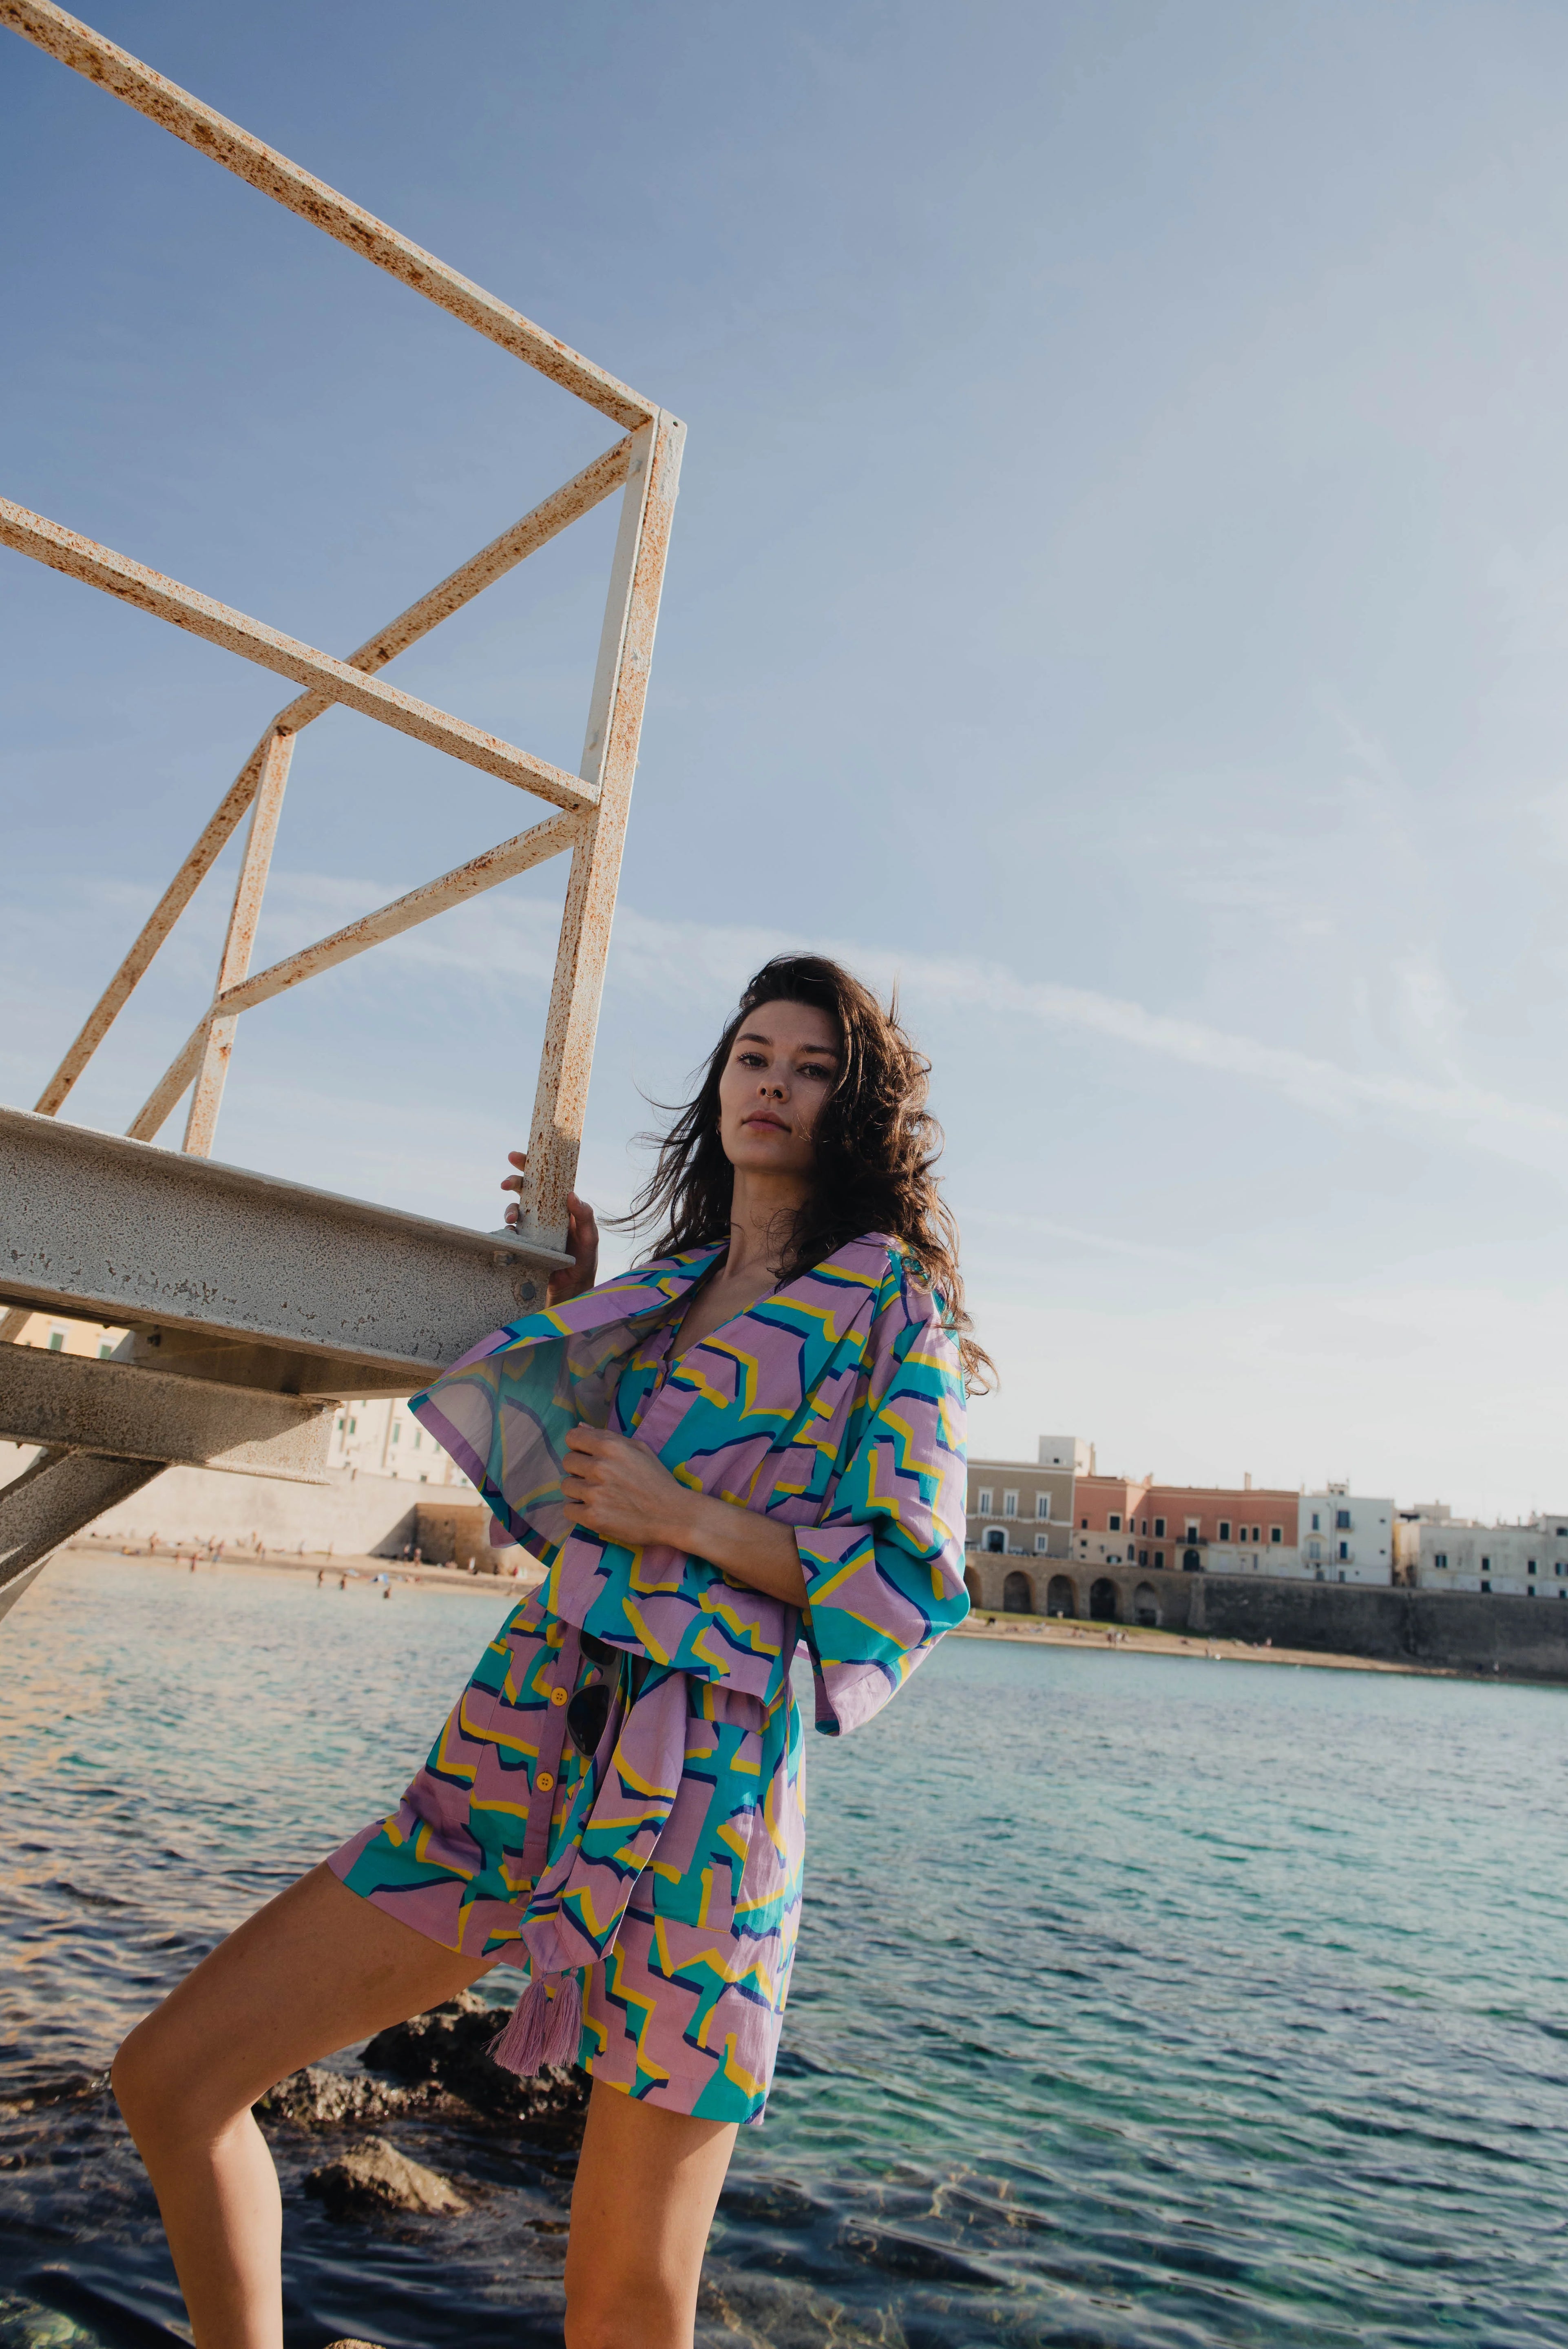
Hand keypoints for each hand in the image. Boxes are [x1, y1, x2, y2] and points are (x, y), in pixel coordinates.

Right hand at [502, 1149, 598, 1304]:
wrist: (572, 1289)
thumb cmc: (584, 1260)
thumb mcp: (590, 1238)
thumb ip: (585, 1216)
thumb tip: (571, 1194)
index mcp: (560, 1206)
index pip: (546, 1180)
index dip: (532, 1165)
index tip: (517, 1156)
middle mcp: (544, 1214)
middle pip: (525, 1189)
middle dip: (513, 1181)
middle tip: (506, 1183)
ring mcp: (532, 1228)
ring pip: (515, 1209)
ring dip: (509, 1210)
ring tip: (512, 1219)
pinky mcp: (523, 1244)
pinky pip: (510, 1233)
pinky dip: (507, 1231)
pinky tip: (511, 1234)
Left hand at [561, 1426, 692, 1550]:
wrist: (673, 1515)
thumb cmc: (657, 1480)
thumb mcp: (639, 1449)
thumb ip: (608, 1436)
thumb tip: (580, 1427)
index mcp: (610, 1446)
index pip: (572, 1438)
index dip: (578, 1447)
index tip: (587, 1456)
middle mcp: (599, 1467)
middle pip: (567, 1462)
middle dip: (579, 1469)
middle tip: (596, 1479)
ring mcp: (594, 1493)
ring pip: (566, 1486)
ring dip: (579, 1490)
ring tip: (598, 1496)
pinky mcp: (592, 1517)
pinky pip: (568, 1509)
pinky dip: (579, 1511)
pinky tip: (595, 1510)